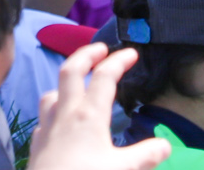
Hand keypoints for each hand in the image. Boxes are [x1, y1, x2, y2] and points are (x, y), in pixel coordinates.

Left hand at [30, 44, 172, 169]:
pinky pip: (43, 118)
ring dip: (65, 83)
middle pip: (71, 71)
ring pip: (51, 92)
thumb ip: (145, 155)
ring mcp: (48, 127)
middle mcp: (66, 114)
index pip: (104, 77)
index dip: (119, 61)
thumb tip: (166, 145)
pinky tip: (60, 122)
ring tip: (77, 85)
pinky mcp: (37, 143)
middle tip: (100, 48)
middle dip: (86, 54)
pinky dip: (53, 112)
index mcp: (89, 115)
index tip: (132, 53)